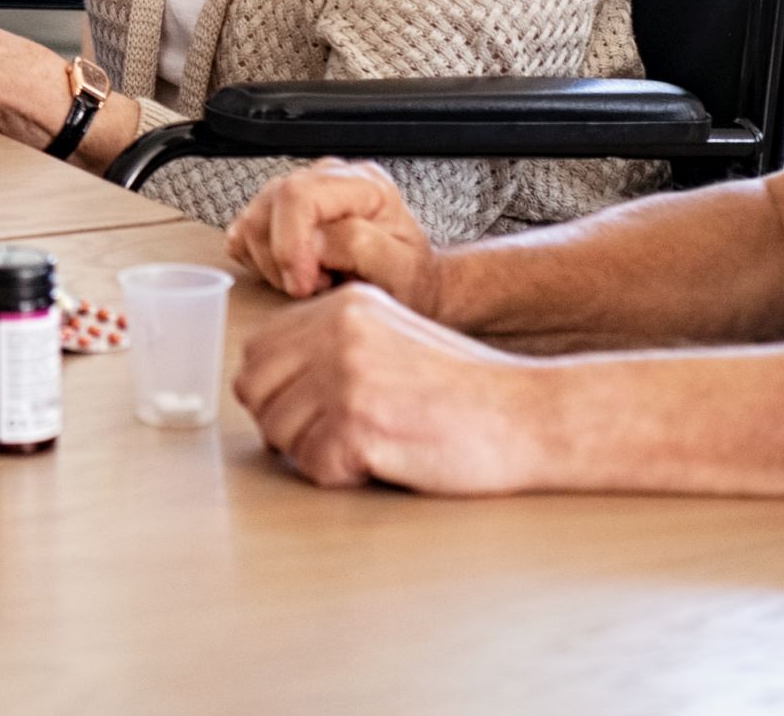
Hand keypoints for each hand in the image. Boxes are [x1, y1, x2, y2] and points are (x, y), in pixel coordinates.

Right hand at [226, 159, 445, 313]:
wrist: (411, 282)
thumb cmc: (409, 277)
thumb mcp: (401, 268)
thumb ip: (360, 246)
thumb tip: (313, 242)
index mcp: (361, 183)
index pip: (299, 194)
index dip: (290, 244)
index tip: (302, 285)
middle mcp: (326, 177)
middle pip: (270, 203)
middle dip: (280, 257)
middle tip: (311, 288)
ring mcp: (298, 191)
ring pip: (251, 219)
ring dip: (271, 262)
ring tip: (310, 279)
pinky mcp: (278, 211)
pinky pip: (244, 233)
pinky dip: (258, 261)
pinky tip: (292, 272)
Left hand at [232, 282, 549, 492]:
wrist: (529, 416)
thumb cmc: (467, 389)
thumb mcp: (393, 338)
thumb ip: (333, 347)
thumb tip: (274, 384)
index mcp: (343, 307)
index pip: (259, 350)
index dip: (276, 391)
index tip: (309, 412)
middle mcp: (336, 333)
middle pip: (255, 390)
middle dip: (284, 424)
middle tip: (331, 439)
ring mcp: (345, 377)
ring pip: (276, 432)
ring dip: (313, 452)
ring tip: (366, 448)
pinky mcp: (359, 424)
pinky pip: (311, 465)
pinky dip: (340, 475)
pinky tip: (381, 463)